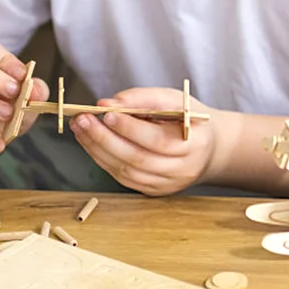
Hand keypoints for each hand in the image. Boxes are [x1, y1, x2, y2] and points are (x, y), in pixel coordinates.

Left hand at [71, 87, 217, 195]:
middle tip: (83, 120)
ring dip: (98, 150)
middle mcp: (182, 170)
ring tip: (80, 128)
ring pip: (127, 171)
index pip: (158, 140)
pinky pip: (123, 178)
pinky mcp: (154, 190)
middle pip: (138, 159)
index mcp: (194, 144)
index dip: (130, 128)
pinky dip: (103, 160)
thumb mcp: (174, 100)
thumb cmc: (188, 119)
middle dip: (105, 139)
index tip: (106, 113)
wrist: (207, 148)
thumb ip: (142, 98)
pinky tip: (90, 143)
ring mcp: (167, 184)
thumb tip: (107, 103)